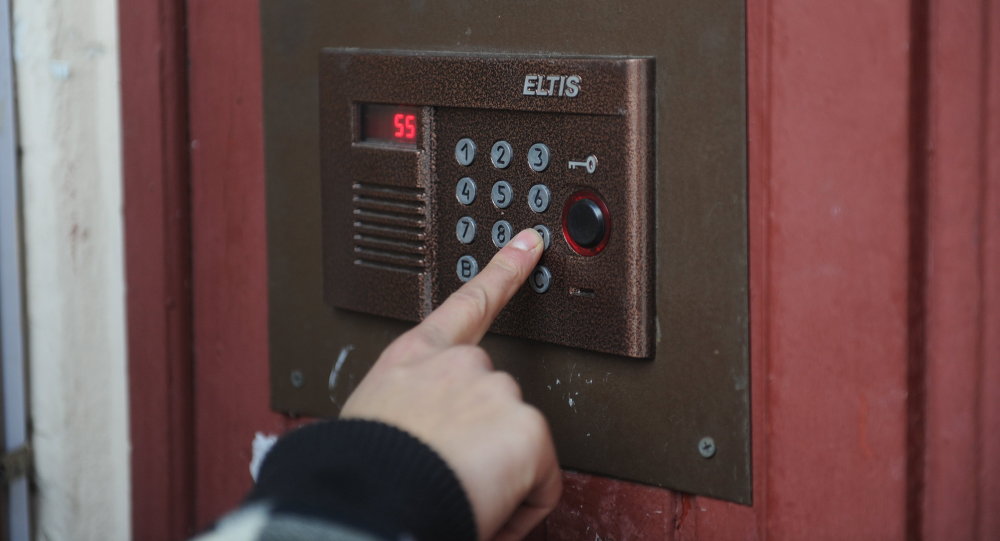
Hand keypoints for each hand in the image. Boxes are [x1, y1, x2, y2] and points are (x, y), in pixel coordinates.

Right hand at [341, 228, 561, 540]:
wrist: (367, 503)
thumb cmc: (362, 475)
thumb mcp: (374, 422)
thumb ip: (411, 410)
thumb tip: (425, 439)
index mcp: (413, 357)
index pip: (467, 304)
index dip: (504, 270)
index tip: (529, 243)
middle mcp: (458, 363)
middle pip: (495, 400)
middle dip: (484, 439)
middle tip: (450, 473)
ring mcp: (496, 390)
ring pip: (517, 442)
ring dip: (499, 474)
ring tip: (459, 493)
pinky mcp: (526, 426)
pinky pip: (541, 481)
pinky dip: (522, 506)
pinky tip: (487, 508)